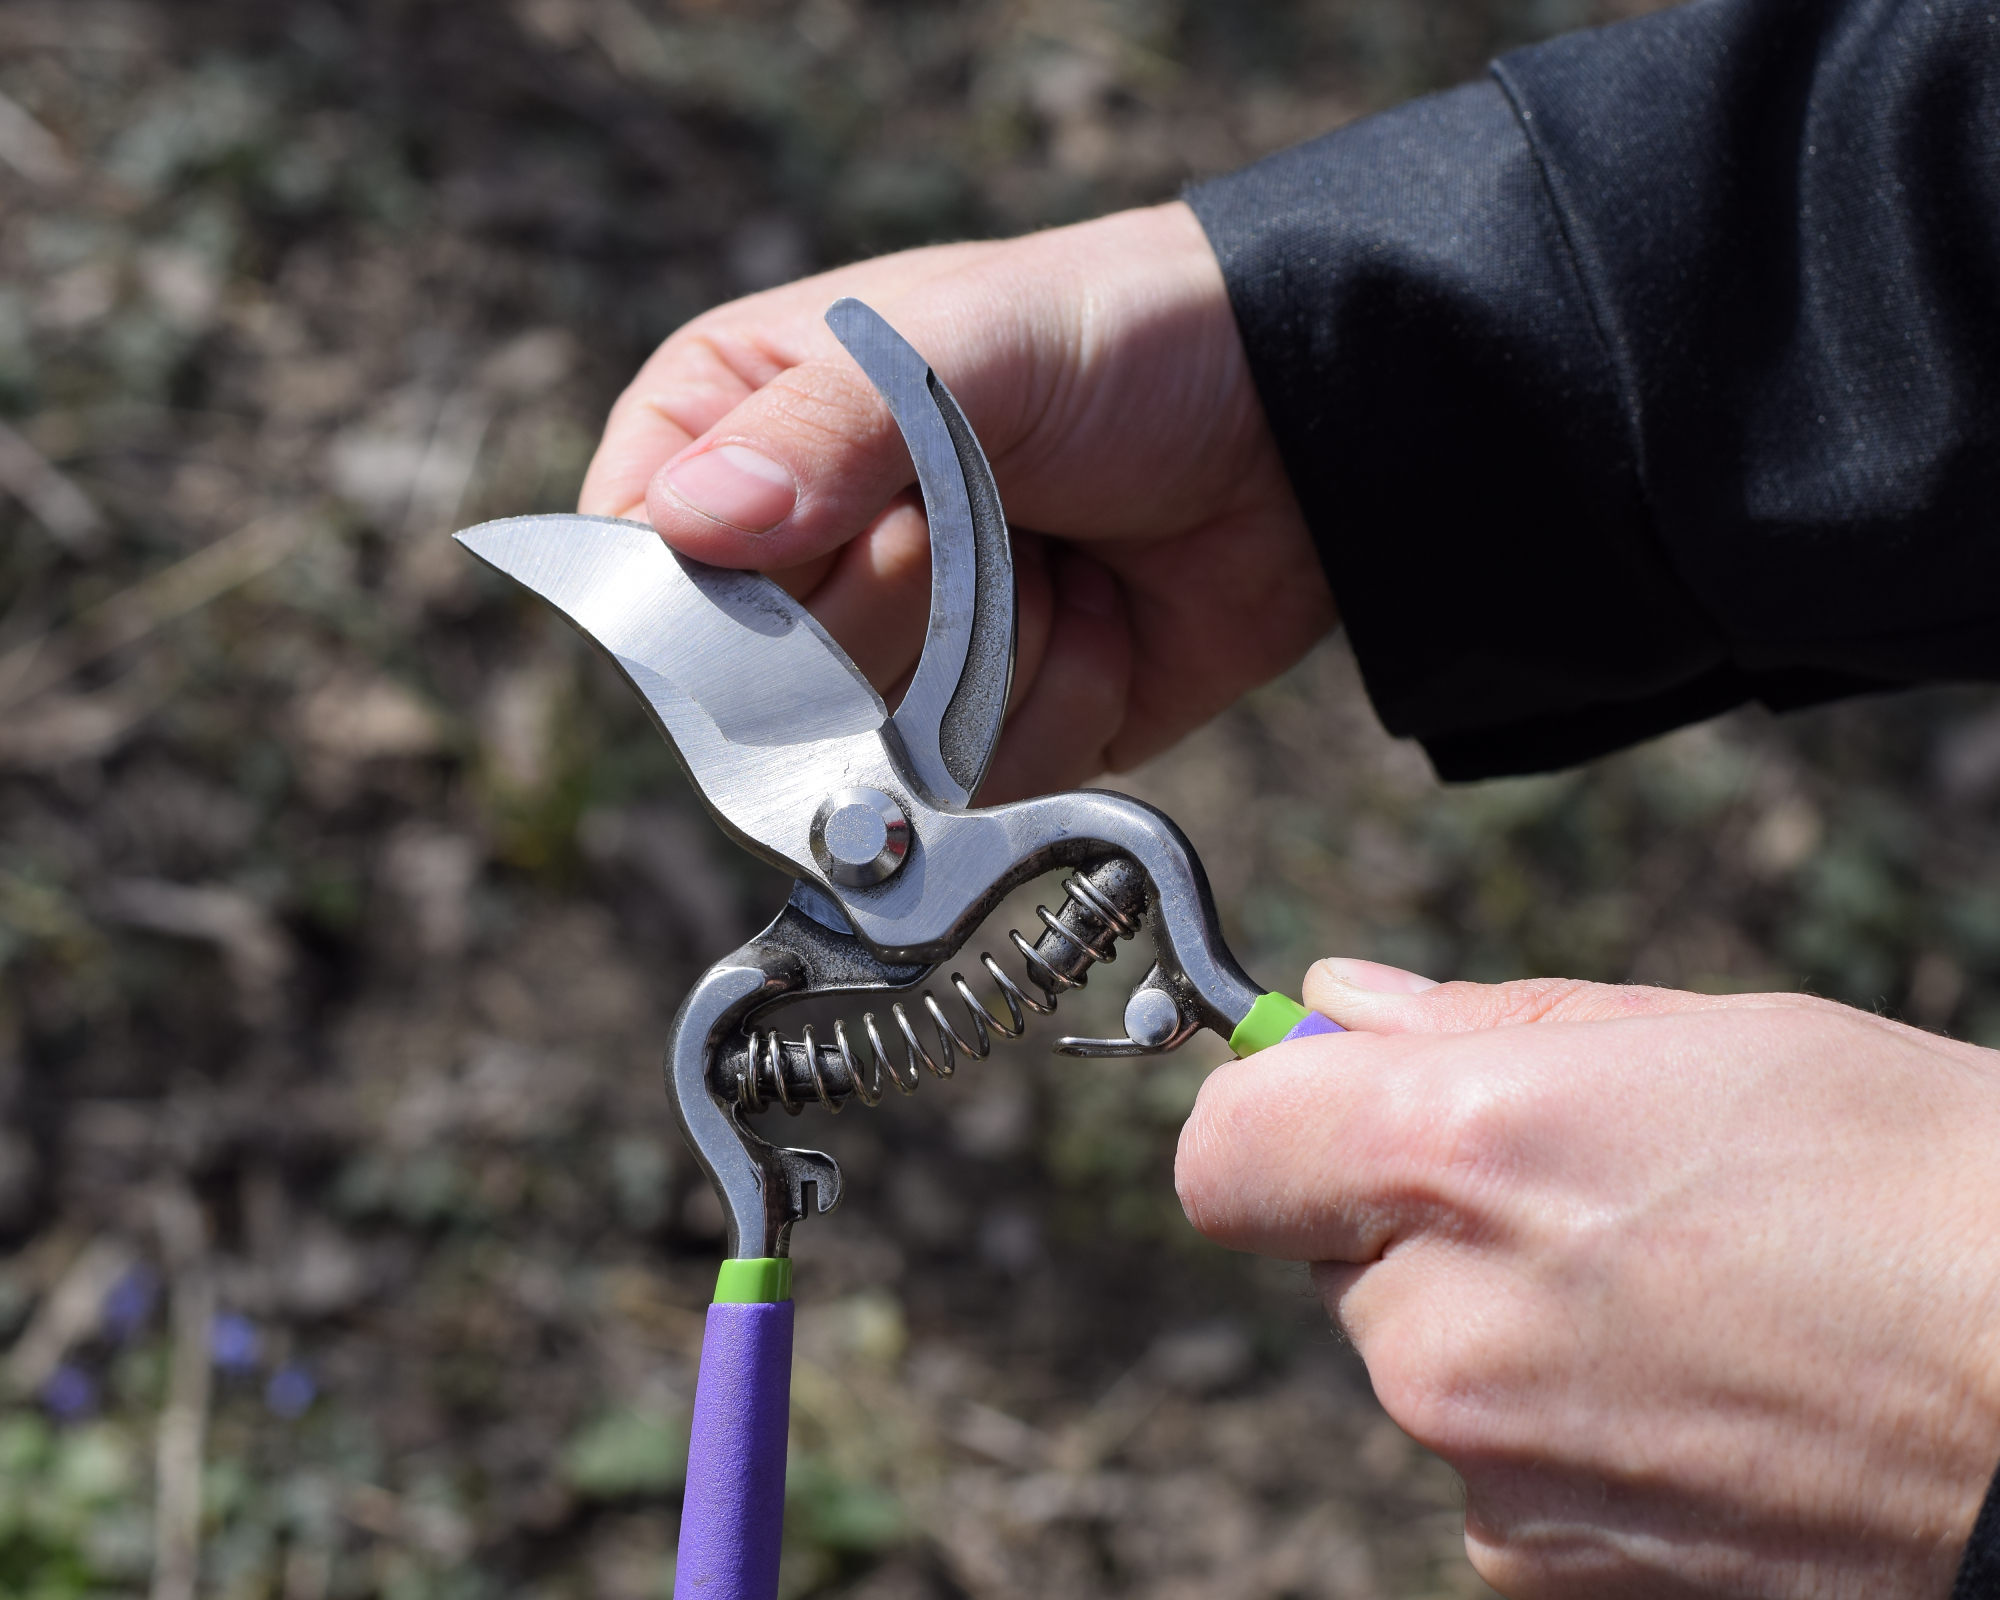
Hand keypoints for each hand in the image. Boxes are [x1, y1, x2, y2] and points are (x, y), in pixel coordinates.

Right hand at [578, 203, 1333, 801]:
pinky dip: (1059, 702)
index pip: (638, 555)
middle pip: (755, 679)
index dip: (720, 586)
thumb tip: (689, 525)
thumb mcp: (972, 347)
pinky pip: (976, 784)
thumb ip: (828, 429)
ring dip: (993, 655)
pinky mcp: (979, 735)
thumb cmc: (1121, 343)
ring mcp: (889, 657)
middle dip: (902, 604)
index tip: (824, 540)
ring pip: (870, 746)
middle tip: (995, 510)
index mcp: (744, 427)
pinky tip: (1102, 616)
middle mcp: (798, 554)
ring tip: (1059, 552)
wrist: (1299, 427)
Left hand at [1176, 962, 1999, 1597]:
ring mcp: (1491, 1470)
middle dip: (1407, 1216)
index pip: (1226, 1149)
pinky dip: (1547, 1428)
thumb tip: (1336, 1002)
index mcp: (1459, 1157)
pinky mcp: (1543, 1569)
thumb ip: (1479, 1023)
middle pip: (1321, 1253)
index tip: (1340, 1098)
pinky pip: (1486, 1466)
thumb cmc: (1916, 1184)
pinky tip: (1687, 1395)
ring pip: (1410, 1358)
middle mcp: (1442, 1329)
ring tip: (1671, 1298)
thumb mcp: (1701, 1037)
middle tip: (1574, 1194)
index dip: (1276, 1114)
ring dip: (1489, 1321)